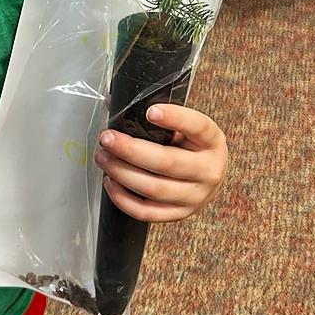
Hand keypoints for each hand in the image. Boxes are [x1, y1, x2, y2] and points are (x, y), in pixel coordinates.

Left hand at [93, 103, 227, 223]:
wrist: (209, 175)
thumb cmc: (189, 144)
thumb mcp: (183, 125)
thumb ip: (155, 113)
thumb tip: (112, 100)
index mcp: (211, 141)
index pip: (198, 126)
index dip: (175, 118)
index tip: (150, 111)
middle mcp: (209, 170)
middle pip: (166, 162)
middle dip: (129, 149)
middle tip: (106, 138)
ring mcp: (197, 196)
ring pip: (154, 189)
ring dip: (121, 172)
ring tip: (103, 157)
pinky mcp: (181, 214)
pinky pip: (148, 212)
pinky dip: (124, 199)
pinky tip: (110, 182)